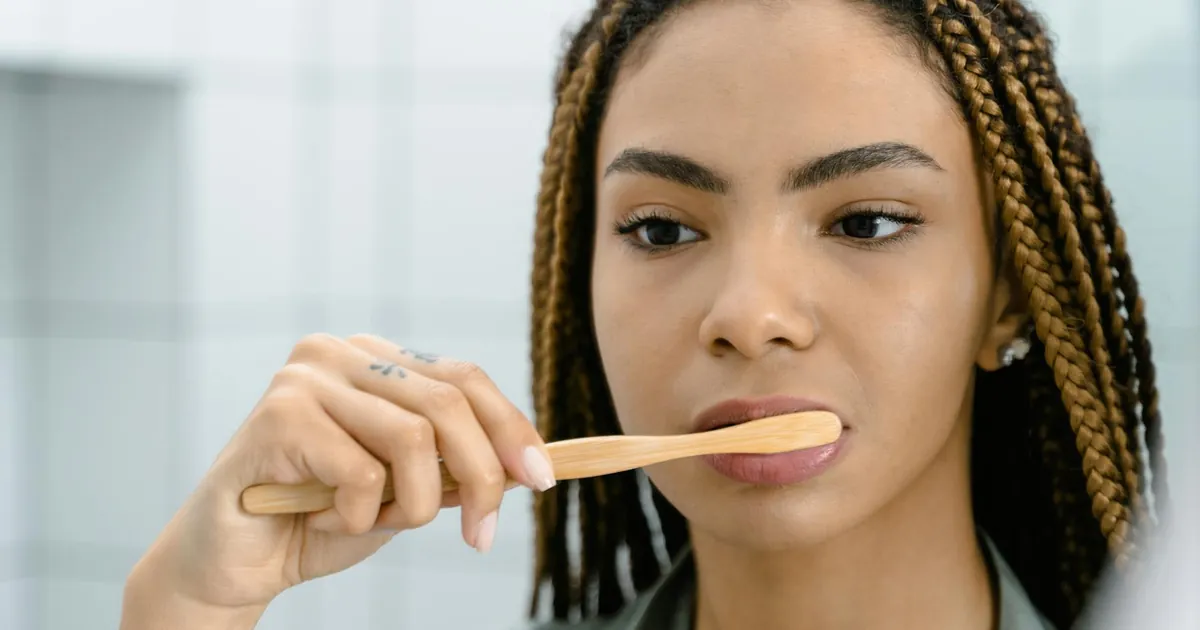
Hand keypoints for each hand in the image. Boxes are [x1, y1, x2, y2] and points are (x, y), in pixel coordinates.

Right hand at [121, 333, 555, 626]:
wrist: (236, 561)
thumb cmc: (321, 520)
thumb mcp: (406, 491)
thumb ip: (453, 467)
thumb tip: (526, 464)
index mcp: (377, 360)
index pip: (465, 378)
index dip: (512, 428)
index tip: (543, 479)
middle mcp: (341, 354)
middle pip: (449, 402)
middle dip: (482, 476)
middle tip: (481, 535)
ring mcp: (306, 378)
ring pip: (413, 439)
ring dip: (414, 505)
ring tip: (374, 525)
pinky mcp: (279, 415)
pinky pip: (362, 473)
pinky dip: (359, 516)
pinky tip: (323, 520)